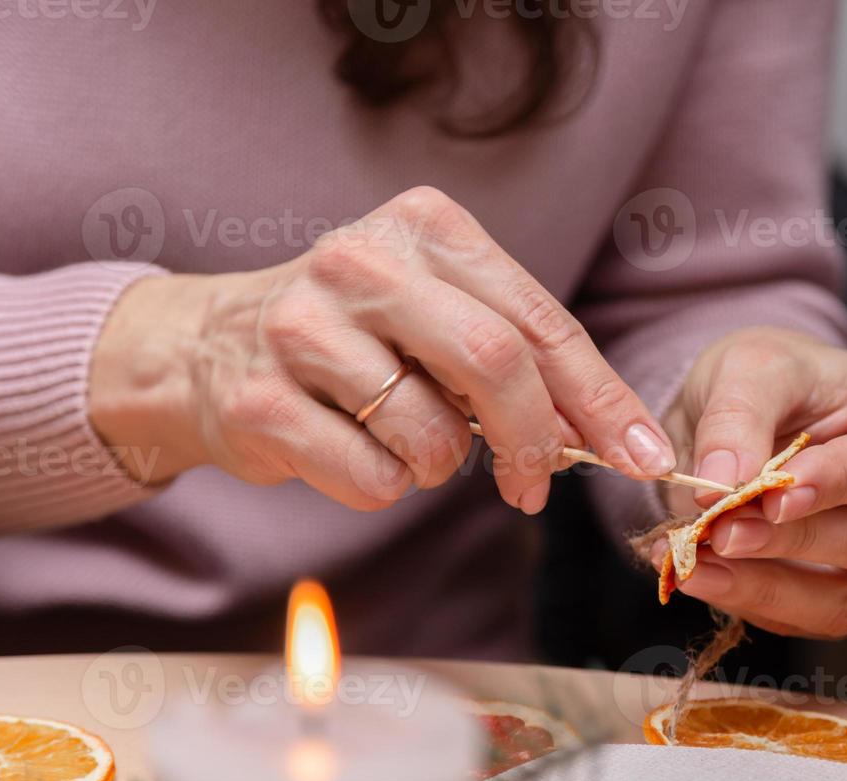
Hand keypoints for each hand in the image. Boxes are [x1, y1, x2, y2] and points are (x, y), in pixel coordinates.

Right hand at [89, 186, 673, 511]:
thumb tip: (608, 434)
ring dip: (440, 466)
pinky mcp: (258, 400)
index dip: (600, 396)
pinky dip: (383, 486)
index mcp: (425, 227)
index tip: (643, 453)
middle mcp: (361, 261)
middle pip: (496, 361)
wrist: (203, 348)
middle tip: (533, 486)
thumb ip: (519, 358)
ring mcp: (301, 327)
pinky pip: (371, 478)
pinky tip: (348, 449)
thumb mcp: (439, 316)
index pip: (538, 320)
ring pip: (432, 435)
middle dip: (534, 440)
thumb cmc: (355, 337)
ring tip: (403, 440)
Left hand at [653, 327, 846, 637]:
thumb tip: (722, 477)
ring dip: (767, 585)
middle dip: (794, 540)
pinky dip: (753, 601)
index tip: (775, 495)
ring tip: (696, 561)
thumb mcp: (755, 367)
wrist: (767, 412)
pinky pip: (817, 619)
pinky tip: (701, 574)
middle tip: (720, 530)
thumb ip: (741, 415)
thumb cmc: (782, 379)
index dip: (843, 483)